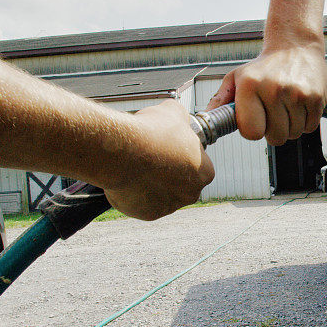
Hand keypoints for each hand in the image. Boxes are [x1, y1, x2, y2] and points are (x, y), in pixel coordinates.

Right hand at [102, 100, 214, 219]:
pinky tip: (128, 178)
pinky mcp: (148, 214)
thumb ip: (182, 119)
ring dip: (152, 183)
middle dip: (169, 172)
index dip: (183, 154)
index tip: (169, 147)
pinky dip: (136, 194)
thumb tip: (180, 118)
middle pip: (181, 183)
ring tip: (137, 165)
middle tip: (152, 157)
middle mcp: (191, 194)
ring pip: (162, 195)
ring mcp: (169, 206)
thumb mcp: (174, 112)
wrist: (122, 151)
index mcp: (205, 172)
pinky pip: (143, 204)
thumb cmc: (151, 132)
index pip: (198, 164)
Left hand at [206, 44, 326, 145]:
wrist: (296, 45)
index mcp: (250, 86)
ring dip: (290, 126)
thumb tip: (207, 118)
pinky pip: (310, 127)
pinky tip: (299, 105)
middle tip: (273, 112)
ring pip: (293, 134)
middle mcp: (274, 89)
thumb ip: (221, 100)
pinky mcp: (316, 98)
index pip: (251, 132)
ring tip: (286, 107)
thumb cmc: (264, 65)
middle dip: (273, 130)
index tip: (255, 120)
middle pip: (275, 138)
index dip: (253, 130)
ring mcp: (297, 94)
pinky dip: (305, 122)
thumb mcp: (237, 77)